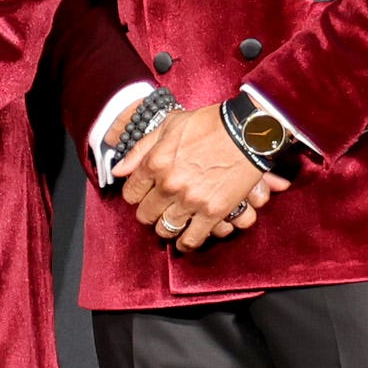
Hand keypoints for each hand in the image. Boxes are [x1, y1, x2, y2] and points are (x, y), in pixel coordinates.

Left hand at [119, 106, 284, 252]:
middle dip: (150, 212)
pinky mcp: (213, 212)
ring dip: (167, 227)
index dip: (136, 194)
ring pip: (166, 229)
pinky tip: (185, 241)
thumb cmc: (209, 124)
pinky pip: (192, 239)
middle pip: (146, 214)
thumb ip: (140, 150)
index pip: (130, 193)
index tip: (143, 194)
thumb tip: (118, 171)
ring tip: (172, 222)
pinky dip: (186, 243)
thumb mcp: (169, 125)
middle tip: (158, 209)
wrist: (249, 131)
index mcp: (155, 163)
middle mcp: (169, 185)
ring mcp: (191, 201)